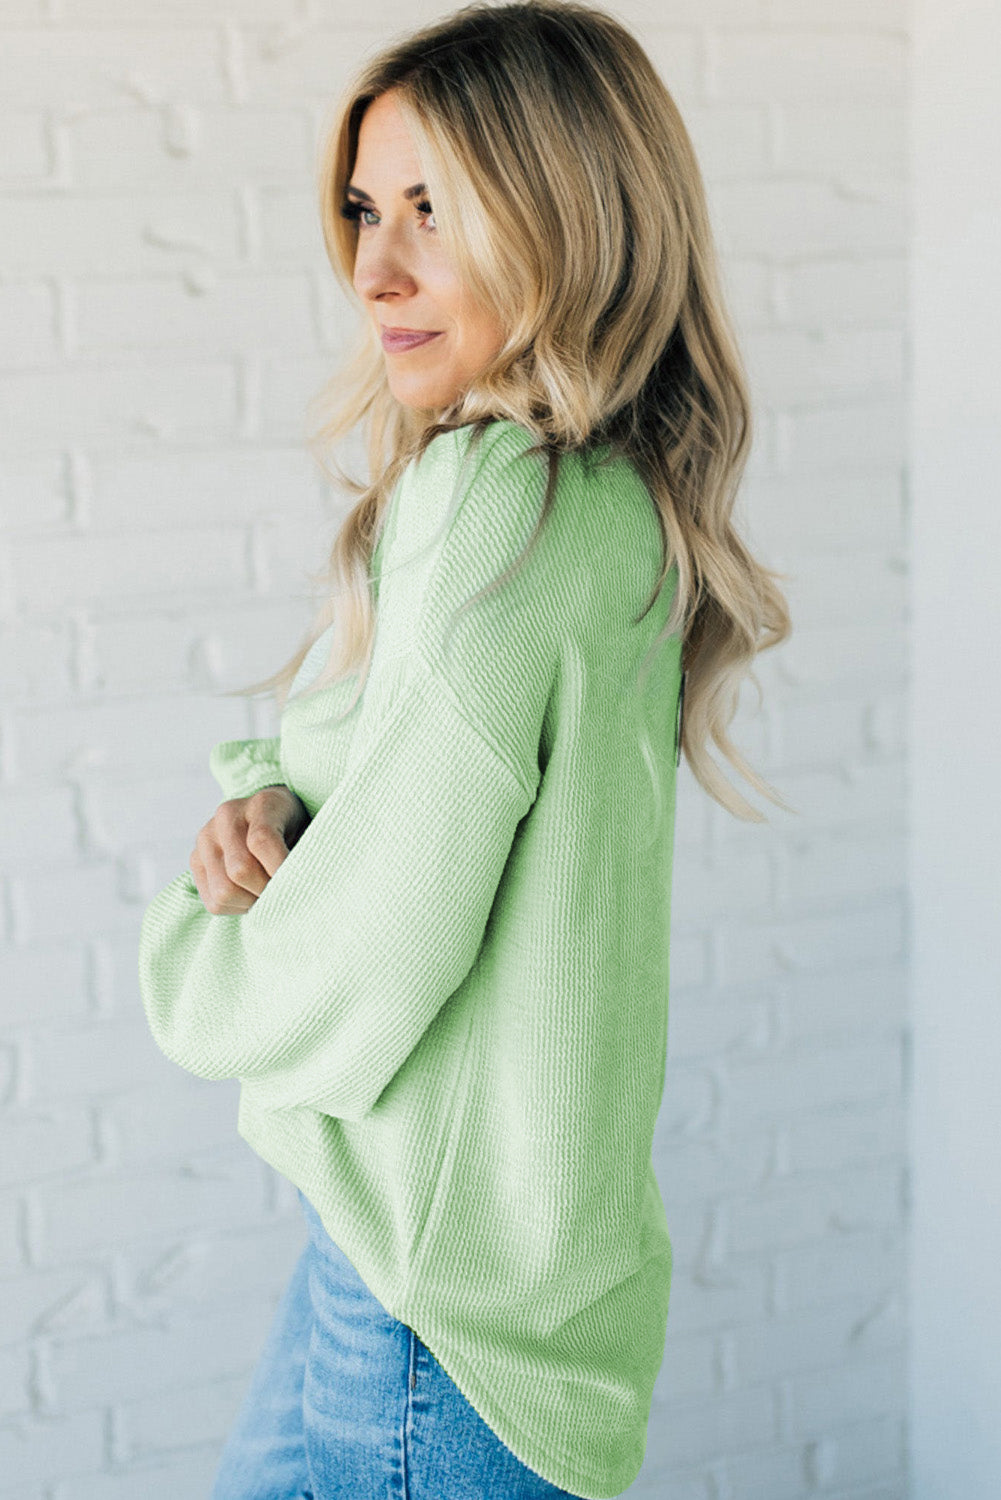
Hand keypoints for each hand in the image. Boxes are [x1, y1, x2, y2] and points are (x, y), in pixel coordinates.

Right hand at [189, 785, 310, 914]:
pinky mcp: (196, 860)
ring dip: (250, 902)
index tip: (298, 884)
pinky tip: (251, 895)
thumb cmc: (293, 828)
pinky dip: (236, 907)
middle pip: (240, 870)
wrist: (268, 817)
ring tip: (267, 895)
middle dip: (266, 891)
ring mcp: (206, 838)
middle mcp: (227, 816)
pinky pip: (213, 902)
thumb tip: (299, 886)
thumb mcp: (308, 830)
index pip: (262, 841)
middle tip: (283, 893)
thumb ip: (303, 854)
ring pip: (224, 890)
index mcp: (262, 803)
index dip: (279, 870)